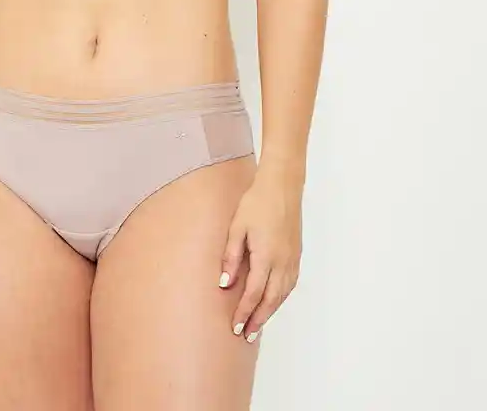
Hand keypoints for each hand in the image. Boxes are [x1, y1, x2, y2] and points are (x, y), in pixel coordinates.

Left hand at [218, 168, 302, 342]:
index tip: (234, 327)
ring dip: (270, 312)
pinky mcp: (297, 255)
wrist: (282, 186)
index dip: (244, 313)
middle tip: (246, 335)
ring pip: (282, 295)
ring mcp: (292, 259)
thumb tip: (225, 284)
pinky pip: (289, 284)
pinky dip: (280, 298)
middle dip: (257, 320)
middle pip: (270, 300)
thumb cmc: (256, 203)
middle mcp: (282, 263)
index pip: (253, 294)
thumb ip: (231, 256)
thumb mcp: (237, 227)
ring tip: (257, 325)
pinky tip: (273, 302)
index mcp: (266, 257)